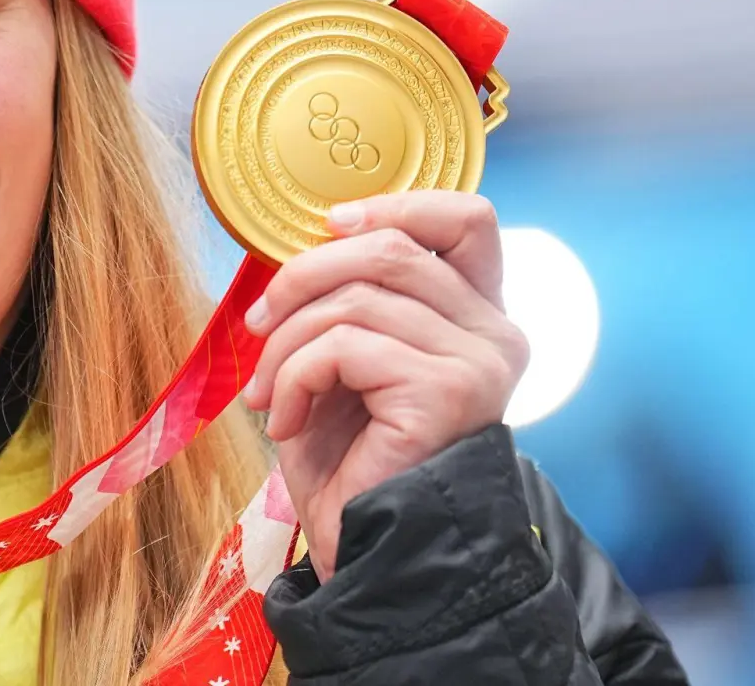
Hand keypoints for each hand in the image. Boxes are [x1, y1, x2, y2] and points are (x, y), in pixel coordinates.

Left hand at [241, 191, 529, 581]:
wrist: (366, 550)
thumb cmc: (353, 459)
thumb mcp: (345, 359)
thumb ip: (349, 297)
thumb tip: (307, 242)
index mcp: (478, 316)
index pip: (467, 219)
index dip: (394, 205)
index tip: (328, 227)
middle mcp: (496, 333)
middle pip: (390, 248)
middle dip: (302, 278)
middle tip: (259, 326)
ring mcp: (478, 363)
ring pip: (356, 297)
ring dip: (287, 343)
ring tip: (269, 393)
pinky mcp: (446, 392)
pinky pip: (344, 346)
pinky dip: (293, 377)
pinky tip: (285, 420)